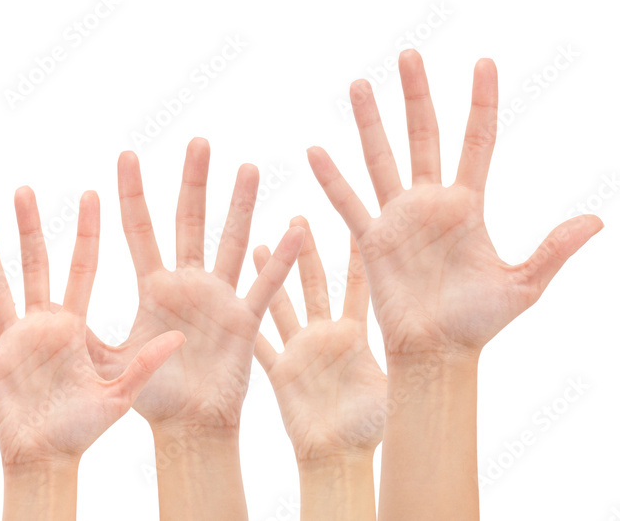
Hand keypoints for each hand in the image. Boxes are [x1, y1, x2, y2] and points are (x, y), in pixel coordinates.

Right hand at [0, 188, 183, 467]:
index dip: (87, 233)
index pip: (82, 268)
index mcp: (73, 327)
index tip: (91, 195)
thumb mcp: (119, 395)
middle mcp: (42, 326)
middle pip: (35, 267)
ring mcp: (14, 341)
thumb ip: (145, 365)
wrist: (47, 460)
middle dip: (29, 229)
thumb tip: (179, 339)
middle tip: (24, 190)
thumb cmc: (82, 431)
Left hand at [87, 138, 305, 431]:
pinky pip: (265, 288)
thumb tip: (48, 312)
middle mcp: (187, 283)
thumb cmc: (151, 397)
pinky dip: (281, 262)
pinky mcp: (244, 321)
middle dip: (192, 182)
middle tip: (198, 141)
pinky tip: (295, 230)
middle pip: (190, 222)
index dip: (132, 194)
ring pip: (231, 243)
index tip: (126, 155)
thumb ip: (84, 337)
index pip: (139, 229)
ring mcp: (219, 298)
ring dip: (240, 207)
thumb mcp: (109, 363)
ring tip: (248, 168)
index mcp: (153, 287)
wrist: (189, 426)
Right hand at [252, 217, 386, 463]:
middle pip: (315, 282)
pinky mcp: (279, 369)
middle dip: (306, 250)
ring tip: (257, 241)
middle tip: (299, 217)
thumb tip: (439, 332)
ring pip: (281, 301)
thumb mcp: (396, 384)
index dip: (357, 253)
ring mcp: (300, 350)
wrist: (338, 458)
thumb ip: (410, 357)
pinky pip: (260, 337)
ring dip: (270, 274)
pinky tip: (236, 292)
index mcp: (354, 334)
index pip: (358, 284)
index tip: (357, 220)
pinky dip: (250, 314)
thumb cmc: (369, 428)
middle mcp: (325, 335)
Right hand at [307, 51, 602, 356]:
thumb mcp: (523, 286)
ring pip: (381, 159)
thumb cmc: (480, 323)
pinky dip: (332, 180)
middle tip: (409, 55)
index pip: (477, 142)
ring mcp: (398, 218)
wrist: (437, 351)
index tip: (484, 63)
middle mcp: (431, 204)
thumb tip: (596, 220)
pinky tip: (316, 151)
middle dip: (416, 95)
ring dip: (369, 123)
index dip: (481, 103)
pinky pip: (348, 204)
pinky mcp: (372, 239)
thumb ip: (553, 250)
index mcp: (469, 207)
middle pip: (424, 137)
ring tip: (358, 84)